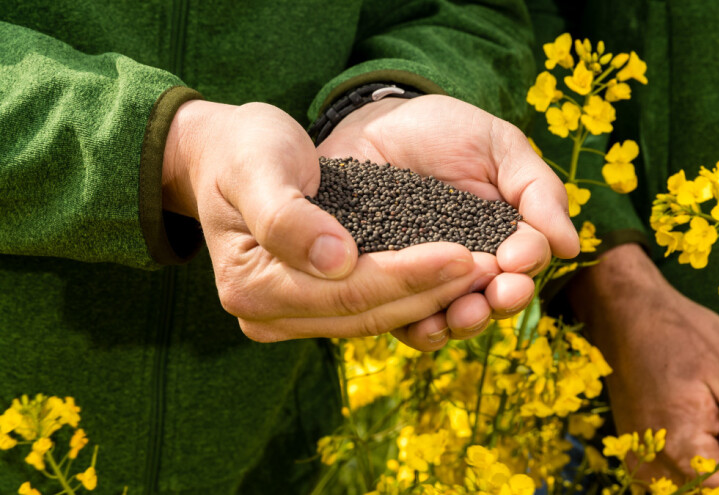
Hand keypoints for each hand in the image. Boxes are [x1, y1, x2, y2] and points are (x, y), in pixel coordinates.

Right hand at [162, 100, 498, 342]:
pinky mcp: (313, 308)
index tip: (464, 254)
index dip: (409, 275)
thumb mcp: (258, 167)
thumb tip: (337, 260)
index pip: (348, 291)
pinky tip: (455, 277)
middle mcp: (269, 315)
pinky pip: (372, 310)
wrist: (224, 158)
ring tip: (487, 275)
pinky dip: (415, 295)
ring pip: (377, 318)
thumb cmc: (242, 152)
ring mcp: (291, 318)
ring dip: (434, 299)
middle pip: (368, 313)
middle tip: (494, 267)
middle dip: (433, 291)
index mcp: (253, 286)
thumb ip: (287, 215)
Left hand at [318, 95, 578, 348]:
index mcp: (504, 238)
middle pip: (496, 302)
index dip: (526, 266)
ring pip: (455, 319)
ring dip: (465, 323)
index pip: (526, 264)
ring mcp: (429, 280)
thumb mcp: (498, 147)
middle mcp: (471, 267)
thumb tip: (570, 248)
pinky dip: (418, 329)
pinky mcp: (387, 286)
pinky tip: (422, 323)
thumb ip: (536, 189)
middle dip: (501, 304)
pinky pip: (404, 322)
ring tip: (462, 314)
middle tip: (496, 295)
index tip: (515, 258)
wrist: (373, 126)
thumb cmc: (443, 132)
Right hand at [567, 244, 718, 492]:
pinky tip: (701, 424)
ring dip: (717, 466)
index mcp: (682, 449)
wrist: (625, 310)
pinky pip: (671, 475)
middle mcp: (652, 466)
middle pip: (711, 492)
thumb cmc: (683, 334)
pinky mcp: (633, 451)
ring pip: (692, 486)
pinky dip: (695, 459)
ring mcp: (638, 460)